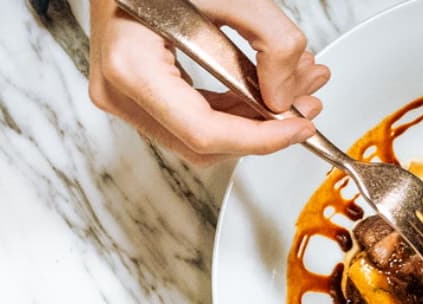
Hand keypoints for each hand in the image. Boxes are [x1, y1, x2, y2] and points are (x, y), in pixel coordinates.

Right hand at [87, 0, 328, 165]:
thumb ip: (270, 39)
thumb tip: (284, 93)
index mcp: (132, 65)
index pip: (203, 130)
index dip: (258, 138)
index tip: (298, 128)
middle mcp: (118, 90)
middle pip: (200, 143)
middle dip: (260, 131)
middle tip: (304, 107)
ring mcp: (120, 94)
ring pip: (195, 136)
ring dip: (250, 119)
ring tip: (293, 90)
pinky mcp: (131, 91)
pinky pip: (185, 116)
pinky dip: (229, 106)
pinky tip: (261, 88)